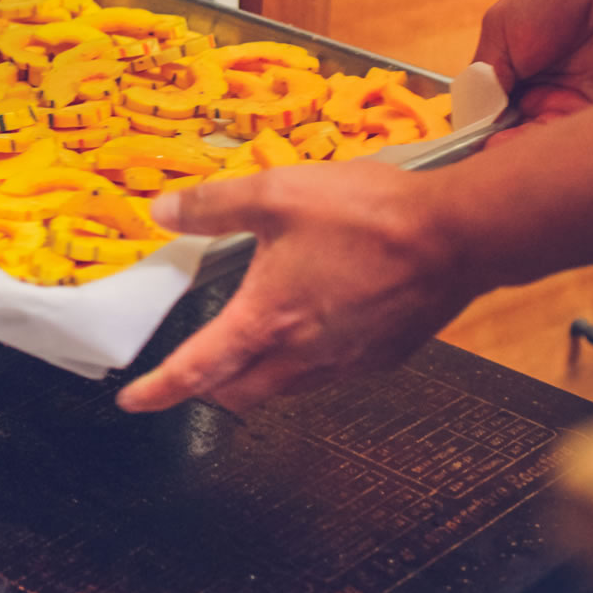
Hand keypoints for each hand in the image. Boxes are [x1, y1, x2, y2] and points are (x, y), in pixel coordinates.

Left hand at [115, 160, 475, 414]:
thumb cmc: (372, 215)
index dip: (158, 390)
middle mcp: (304, 354)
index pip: (197, 370)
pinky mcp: (383, 357)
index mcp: (268, 319)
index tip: (133, 400)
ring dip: (257, 377)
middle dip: (207, 388)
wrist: (458, 234)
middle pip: (239, 394)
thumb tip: (164, 210)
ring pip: (285, 389)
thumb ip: (213, 205)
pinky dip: (305, 363)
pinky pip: (330, 374)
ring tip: (248, 345)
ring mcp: (347, 362)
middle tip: (191, 369)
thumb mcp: (276, 192)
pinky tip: (312, 328)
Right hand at [474, 0, 592, 142]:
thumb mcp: (501, 29)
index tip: (466, 141)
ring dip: (518, 149)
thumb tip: (474, 120)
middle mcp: (543, 92)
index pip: (488, 111)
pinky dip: (549, 148)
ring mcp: (572, 104)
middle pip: (511, 132)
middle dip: (494, 145)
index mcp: (515, 71)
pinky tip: (529, 145)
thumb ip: (483, 78)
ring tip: (500, 148)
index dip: (477, 128)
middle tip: (483, 149)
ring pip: (539, 141)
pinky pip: (573, 141)